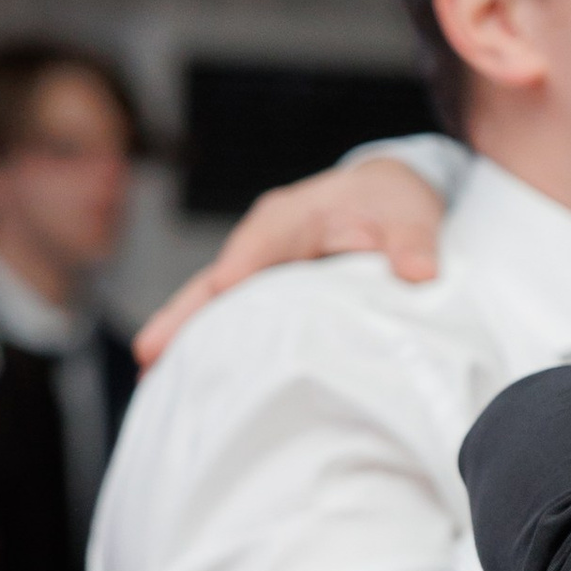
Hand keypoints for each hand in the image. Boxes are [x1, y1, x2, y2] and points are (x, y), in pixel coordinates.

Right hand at [137, 156, 447, 365]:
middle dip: (185, 314)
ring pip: (214, 300)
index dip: (242, 268)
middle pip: (216, 278)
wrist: (388, 194)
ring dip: (185, 334)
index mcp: (291, 216)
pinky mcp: (263, 289)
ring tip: (154, 374)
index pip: (260, 243)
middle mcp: (263, 240)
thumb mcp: (411, 215)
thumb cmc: (393, 203)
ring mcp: (258, 266)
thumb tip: (420, 272)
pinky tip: (189, 376)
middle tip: (150, 353)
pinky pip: (231, 314)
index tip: (223, 293)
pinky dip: (210, 341)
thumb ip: (415, 242)